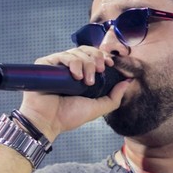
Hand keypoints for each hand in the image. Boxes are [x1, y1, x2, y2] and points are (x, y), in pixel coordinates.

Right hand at [16, 46, 130, 140]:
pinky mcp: (44, 65)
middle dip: (96, 58)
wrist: (48, 121)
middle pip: (85, 51)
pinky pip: (61, 55)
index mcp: (80, 75)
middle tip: (99, 70)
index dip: (102, 56)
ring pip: (75, 52)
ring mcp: (56, 66)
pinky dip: (72, 62)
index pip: (92, 57)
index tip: (110, 64)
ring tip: (85, 80)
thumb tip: (128, 82)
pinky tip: (76, 75)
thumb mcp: (97, 108)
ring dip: (85, 63)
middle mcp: (68, 68)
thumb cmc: (69, 116)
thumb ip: (114, 97)